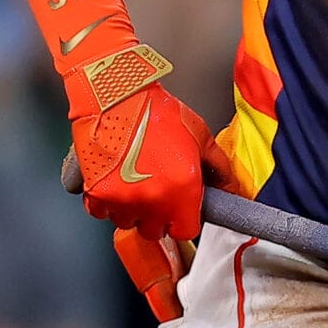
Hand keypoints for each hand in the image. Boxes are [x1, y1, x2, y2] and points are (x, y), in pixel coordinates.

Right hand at [68, 126, 233, 323]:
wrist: (117, 97)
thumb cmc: (158, 112)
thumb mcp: (201, 136)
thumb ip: (220, 167)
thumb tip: (231, 189)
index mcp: (183, 189)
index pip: (186, 231)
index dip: (184, 220)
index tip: (181, 210)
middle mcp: (154, 201)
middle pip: (155, 231)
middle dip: (157, 216)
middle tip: (157, 193)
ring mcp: (123, 201)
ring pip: (127, 222)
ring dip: (131, 209)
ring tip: (134, 182)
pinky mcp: (97, 194)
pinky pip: (101, 213)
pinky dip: (106, 202)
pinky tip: (114, 181)